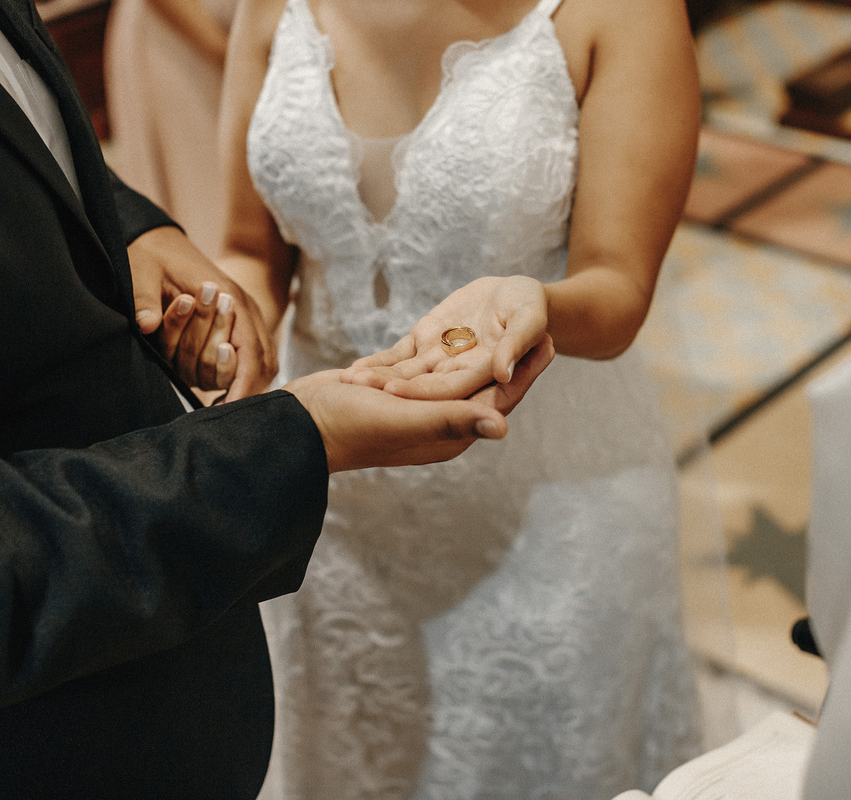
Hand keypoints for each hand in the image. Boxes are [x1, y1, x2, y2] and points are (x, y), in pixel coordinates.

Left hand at [127, 226, 276, 399]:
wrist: (159, 244)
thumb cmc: (153, 258)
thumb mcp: (142, 271)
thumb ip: (144, 299)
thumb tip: (147, 324)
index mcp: (231, 297)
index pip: (250, 352)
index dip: (242, 386)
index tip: (226, 409)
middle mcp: (246, 311)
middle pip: (263, 364)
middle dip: (243, 388)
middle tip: (219, 409)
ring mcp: (245, 320)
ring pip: (262, 365)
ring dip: (240, 384)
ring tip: (220, 405)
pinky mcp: (238, 328)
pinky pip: (252, 360)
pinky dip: (240, 378)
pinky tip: (223, 396)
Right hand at [287, 336, 553, 472]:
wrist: (298, 428)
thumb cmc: (350, 428)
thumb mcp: (404, 420)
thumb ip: (453, 418)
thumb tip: (504, 425)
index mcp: (447, 434)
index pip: (497, 400)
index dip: (525, 372)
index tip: (551, 341)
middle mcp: (436, 424)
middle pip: (483, 386)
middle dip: (512, 359)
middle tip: (542, 328)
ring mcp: (414, 409)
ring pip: (458, 375)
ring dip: (483, 349)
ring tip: (506, 320)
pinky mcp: (394, 395)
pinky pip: (429, 369)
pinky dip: (445, 349)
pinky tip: (457, 329)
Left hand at [341, 275, 548, 399]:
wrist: (514, 294)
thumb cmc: (529, 305)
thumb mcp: (530, 318)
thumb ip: (517, 343)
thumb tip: (503, 373)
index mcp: (485, 376)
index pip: (450, 391)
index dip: (423, 393)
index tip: (394, 393)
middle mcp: (458, 375)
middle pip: (422, 388)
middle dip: (390, 388)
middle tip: (358, 388)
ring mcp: (439, 362)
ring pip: (405, 375)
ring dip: (378, 378)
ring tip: (348, 380)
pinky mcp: (425, 344)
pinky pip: (399, 357)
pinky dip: (379, 363)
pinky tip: (354, 369)